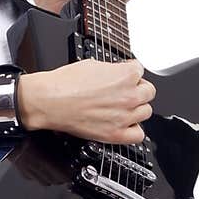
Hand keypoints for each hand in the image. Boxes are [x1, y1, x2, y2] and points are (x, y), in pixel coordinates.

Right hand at [19, 59, 155, 143]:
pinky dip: (133, 129)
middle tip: (126, 90)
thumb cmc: (65, 83)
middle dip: (138, 89)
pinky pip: (138, 134)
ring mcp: (124, 116)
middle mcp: (129, 96)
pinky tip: (124, 123)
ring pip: (146, 112)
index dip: (130, 71)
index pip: (140, 70)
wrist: (50, 101)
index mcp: (126, 76)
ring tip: (123, 107)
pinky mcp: (115, 134)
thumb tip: (116, 73)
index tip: (125, 75)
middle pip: (149, 92)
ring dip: (137, 108)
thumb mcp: (92, 64)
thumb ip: (112, 69)